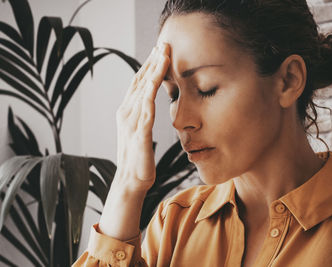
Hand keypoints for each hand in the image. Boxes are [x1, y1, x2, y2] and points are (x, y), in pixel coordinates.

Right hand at [114, 43, 170, 192]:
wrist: (130, 181)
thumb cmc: (138, 158)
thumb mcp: (140, 132)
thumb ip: (143, 116)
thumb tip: (150, 104)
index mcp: (127, 112)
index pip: (138, 84)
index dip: (148, 66)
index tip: (159, 51)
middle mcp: (126, 113)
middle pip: (140, 81)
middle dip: (151, 61)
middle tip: (163, 43)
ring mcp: (131, 122)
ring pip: (143, 89)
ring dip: (153, 70)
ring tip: (164, 53)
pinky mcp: (139, 133)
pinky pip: (146, 108)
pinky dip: (151, 91)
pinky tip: (158, 79)